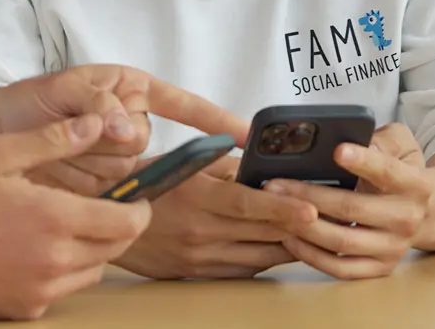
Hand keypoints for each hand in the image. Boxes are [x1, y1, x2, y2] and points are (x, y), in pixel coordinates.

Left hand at [0, 64, 250, 196]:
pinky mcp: (104, 183)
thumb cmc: (35, 99)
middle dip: (112, 136)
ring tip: (61, 147)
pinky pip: (116, 188)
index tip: (245, 135)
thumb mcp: (66, 88)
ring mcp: (120, 156)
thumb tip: (126, 129)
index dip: (215, 119)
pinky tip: (72, 177)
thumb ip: (98, 103)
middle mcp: (132, 122)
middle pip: (146, 137)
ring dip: (93, 158)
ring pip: (128, 164)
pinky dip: (97, 186)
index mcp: (131, 90)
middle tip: (77, 126)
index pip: (182, 104)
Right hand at [0, 115, 153, 320]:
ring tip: (63, 226)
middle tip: (98, 206)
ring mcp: (44, 288)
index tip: (134, 197)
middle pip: (116, 247)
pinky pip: (65, 289)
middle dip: (117, 225)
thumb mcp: (2, 154)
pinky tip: (38, 251)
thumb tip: (96, 124)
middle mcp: (58, 259)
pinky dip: (63, 271)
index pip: (128, 221)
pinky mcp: (29, 307)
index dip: (139, 207)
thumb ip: (54, 139)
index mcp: (57, 218)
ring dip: (92, 248)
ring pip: (94, 269)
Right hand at [115, 154, 316, 278]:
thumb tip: (264, 168)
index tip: (312, 209)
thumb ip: (225, 165)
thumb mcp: (182, 162)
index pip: (248, 204)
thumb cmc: (146, 182)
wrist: (107, 217)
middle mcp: (200, 230)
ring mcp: (200, 256)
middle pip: (261, 232)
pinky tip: (275, 245)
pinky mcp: (197, 272)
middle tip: (327, 216)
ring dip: (286, 244)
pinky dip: (264, 257)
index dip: (283, 208)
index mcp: (196, 196)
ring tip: (309, 232)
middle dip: (297, 226)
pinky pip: (243, 269)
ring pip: (258, 255)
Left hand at [267, 123, 432, 278]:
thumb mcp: (401, 145)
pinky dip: (311, 255)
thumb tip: (348, 141)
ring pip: (342, 242)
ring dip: (302, 227)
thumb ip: (380, 139)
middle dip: (308, 195)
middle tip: (273, 184)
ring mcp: (394, 248)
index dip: (363, 161)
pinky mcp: (380, 268)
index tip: (337, 150)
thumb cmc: (402, 170)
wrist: (429, 211)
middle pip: (352, 209)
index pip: (387, 171)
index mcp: (414, 184)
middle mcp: (407, 219)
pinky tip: (288, 237)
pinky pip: (341, 268)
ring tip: (274, 210)